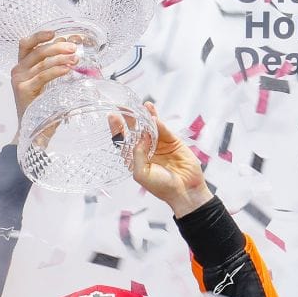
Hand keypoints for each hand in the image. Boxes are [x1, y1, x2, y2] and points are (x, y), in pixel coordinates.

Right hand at [11, 30, 81, 125]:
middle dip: (57, 46)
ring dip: (61, 58)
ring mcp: (19, 80)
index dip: (39, 36)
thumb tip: (72, 50)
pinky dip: (57, 70)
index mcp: (22, 66)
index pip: (26, 44)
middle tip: (73, 47)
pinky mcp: (24, 90)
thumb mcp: (49, 83)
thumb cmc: (43, 106)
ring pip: (42, 62)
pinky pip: (43, 76)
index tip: (55, 33)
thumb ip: (56, 67)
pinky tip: (67, 70)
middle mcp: (18, 71)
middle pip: (37, 51)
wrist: (34, 132)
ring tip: (75, 58)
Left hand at [129, 103, 211, 217]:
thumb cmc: (162, 187)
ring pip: (150, 127)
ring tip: (141, 105)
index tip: (113, 116)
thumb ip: (137, 154)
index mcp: (135, 159)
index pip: (123, 141)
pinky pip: (163, 129)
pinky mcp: (172, 141)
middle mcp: (146, 149)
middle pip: (135, 130)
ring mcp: (159, 144)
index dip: (118, 129)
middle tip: (122, 106)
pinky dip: (158, 121)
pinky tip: (152, 115)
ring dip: (145, 116)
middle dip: (129, 118)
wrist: (185, 191)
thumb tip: (141, 136)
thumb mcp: (142, 174)